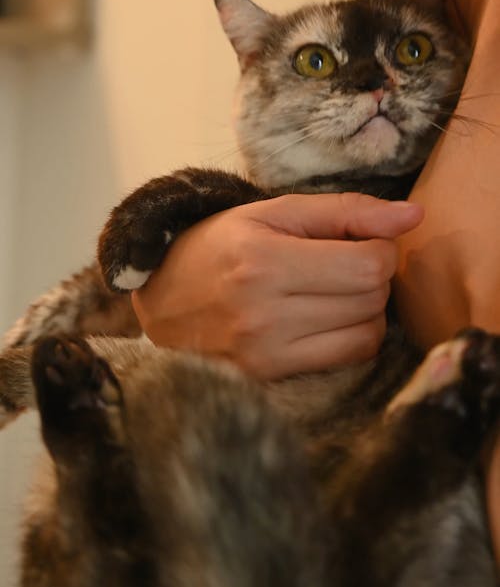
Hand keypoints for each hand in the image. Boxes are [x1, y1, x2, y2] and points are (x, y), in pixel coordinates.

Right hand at [132, 193, 422, 379]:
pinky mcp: (271, 378)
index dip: (381, 247)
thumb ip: (346, 210)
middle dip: (372, 274)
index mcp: (264, 263)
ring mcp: (267, 354)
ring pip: (368, 332)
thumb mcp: (275, 212)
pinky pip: (348, 358)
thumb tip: (415, 216)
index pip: (370, 265)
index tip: (359, 239)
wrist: (161, 299)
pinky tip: (326, 316)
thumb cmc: (219, 245)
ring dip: (366, 306)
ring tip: (333, 288)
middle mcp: (265, 315)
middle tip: (343, 261)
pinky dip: (352, 334)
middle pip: (372, 299)